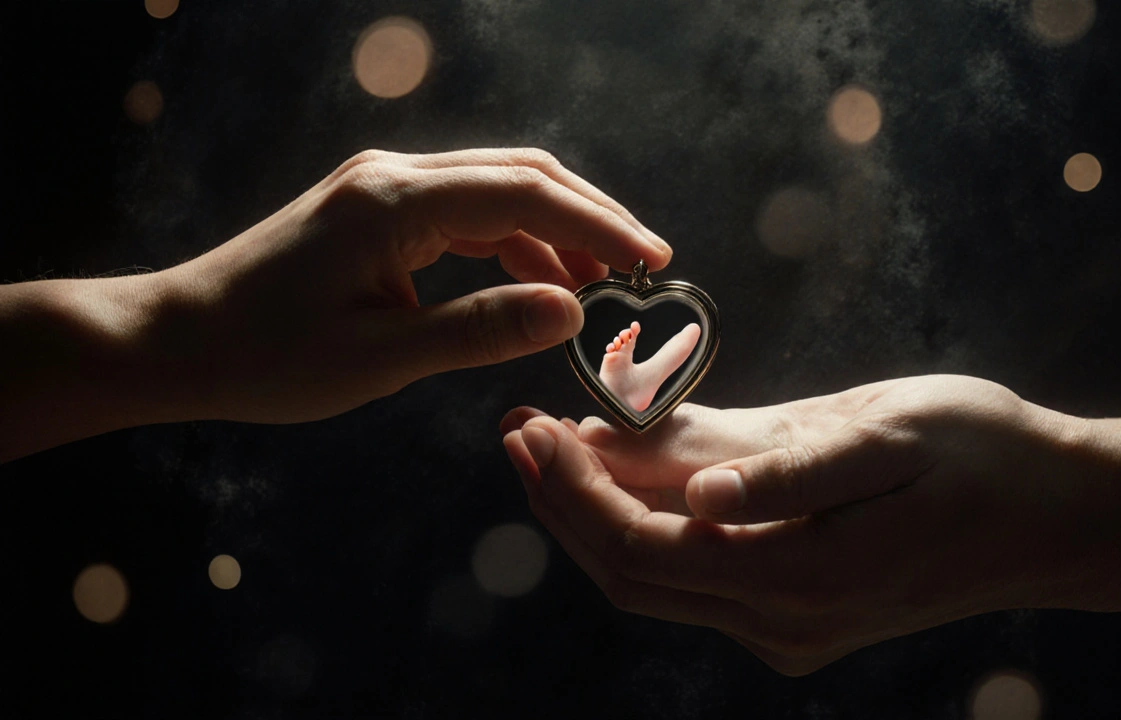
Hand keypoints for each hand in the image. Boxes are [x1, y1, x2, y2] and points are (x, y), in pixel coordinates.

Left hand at [145, 148, 671, 422]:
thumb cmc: (268, 356)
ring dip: (555, 230)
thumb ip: (481, 329)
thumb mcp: (382, 356)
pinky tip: (538, 282)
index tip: (654, 262)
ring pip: (498, 189)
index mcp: (396, 200)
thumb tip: (572, 312)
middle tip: (645, 265)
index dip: (600, 226)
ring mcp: (384, 186)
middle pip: (522, 174)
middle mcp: (395, 175)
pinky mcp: (377, 208)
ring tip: (601, 284)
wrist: (180, 340)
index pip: (528, 194)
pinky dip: (512, 242)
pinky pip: (466, 212)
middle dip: (590, 216)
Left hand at [502, 375, 1120, 674]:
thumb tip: (688, 492)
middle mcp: (783, 619)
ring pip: (658, 579)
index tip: (531, 423)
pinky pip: (697, 574)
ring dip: (597, 513)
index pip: (642, 549)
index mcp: (799, 576)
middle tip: (517, 427)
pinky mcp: (802, 608)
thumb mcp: (887, 437)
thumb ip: (784, 469)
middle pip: (632, 574)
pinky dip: (649, 523)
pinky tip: (632, 468)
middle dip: (563, 503)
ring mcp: (791, 623)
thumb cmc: (986, 458)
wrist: (1063, 514)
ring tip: (553, 440)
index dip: (573, 492)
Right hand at [598, 321, 700, 410]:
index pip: (633, 342)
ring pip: (615, 347)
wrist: (629, 409)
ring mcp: (614, 366)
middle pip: (623, 343)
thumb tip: (696, 327)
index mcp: (636, 364)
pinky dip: (611, 349)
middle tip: (632, 329)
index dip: (634, 332)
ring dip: (619, 339)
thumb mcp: (665, 365)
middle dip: (626, 333)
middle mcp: (624, 363)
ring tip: (624, 338)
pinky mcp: (606, 370)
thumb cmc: (645, 392)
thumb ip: (679, 348)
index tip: (637, 325)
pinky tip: (614, 348)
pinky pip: (608, 355)